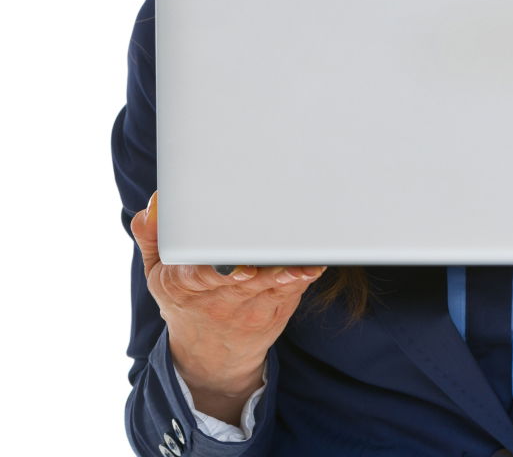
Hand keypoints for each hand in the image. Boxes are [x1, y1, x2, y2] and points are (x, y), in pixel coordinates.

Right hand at [130, 191, 325, 422]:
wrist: (208, 356)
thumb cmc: (184, 300)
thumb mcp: (158, 272)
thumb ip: (153, 236)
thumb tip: (155, 204)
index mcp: (185, 285)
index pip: (198, 277)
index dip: (216, 272)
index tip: (234, 266)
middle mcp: (218, 299)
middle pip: (241, 282)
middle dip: (256, 273)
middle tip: (270, 262)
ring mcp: (249, 308)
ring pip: (270, 288)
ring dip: (286, 276)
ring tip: (301, 264)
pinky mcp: (274, 311)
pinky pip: (290, 293)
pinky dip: (301, 278)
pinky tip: (313, 266)